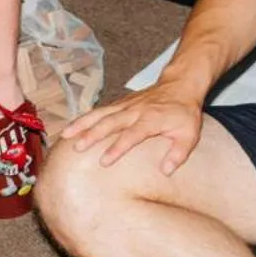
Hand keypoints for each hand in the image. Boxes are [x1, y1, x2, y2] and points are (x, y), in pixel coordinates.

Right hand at [58, 84, 203, 171]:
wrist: (180, 85)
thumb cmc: (184, 113)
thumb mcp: (190, 135)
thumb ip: (179, 153)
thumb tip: (166, 171)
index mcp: (151, 119)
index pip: (131, 135)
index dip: (117, 148)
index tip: (104, 162)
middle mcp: (135, 111)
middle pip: (110, 122)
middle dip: (92, 134)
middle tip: (77, 147)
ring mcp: (125, 105)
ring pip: (100, 114)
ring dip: (82, 124)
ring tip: (65, 135)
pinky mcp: (120, 103)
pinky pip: (100, 110)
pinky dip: (85, 118)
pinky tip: (72, 127)